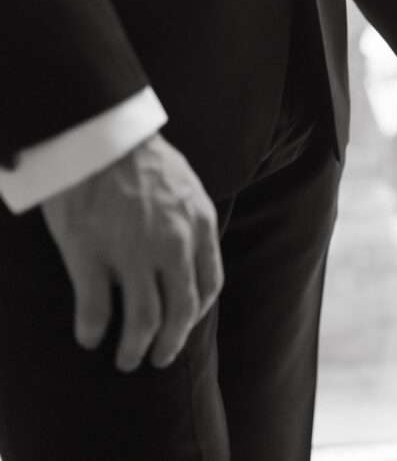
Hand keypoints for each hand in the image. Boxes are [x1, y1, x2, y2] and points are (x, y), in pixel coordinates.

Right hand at [40, 134, 221, 371]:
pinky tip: (88, 338)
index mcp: (200, 226)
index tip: (186, 322)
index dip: (198, 311)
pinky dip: (92, 330)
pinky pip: (96, 309)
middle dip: (171, 342)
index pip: (210, 284)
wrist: (99, 134)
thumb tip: (190, 249)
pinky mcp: (90, 255)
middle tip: (158, 358)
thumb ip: (191, 220)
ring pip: (143, 320)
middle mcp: (173, 245)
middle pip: (181, 311)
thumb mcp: (186, 185)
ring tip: (126, 360)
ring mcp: (132, 253)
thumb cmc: (139, 155)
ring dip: (135, 348)